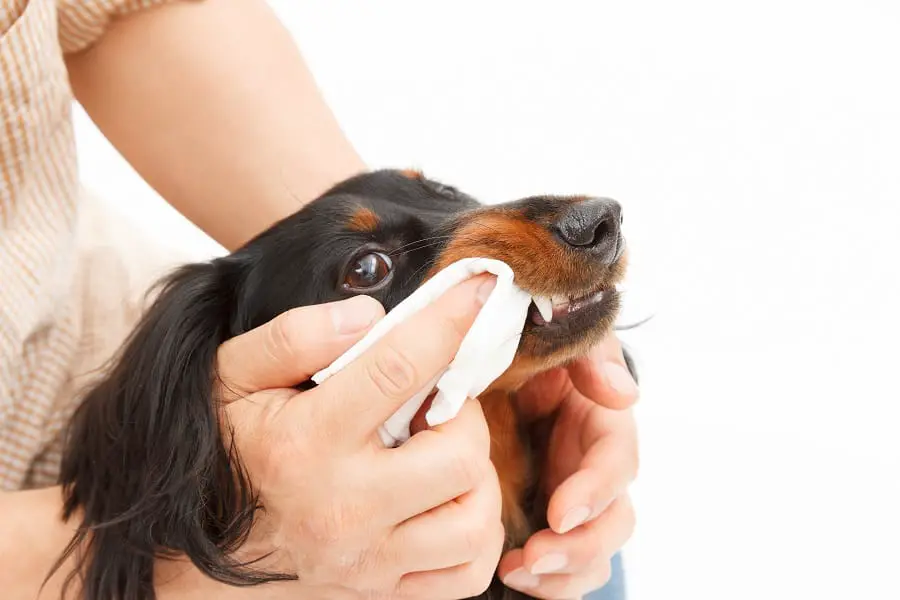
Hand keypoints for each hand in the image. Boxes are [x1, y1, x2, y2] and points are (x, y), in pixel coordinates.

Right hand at [207, 276, 503, 599]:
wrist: (183, 550)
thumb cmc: (219, 451)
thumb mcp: (230, 378)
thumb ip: (294, 338)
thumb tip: (369, 318)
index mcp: (304, 444)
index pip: (399, 369)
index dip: (449, 320)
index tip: (481, 287)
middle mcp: (342, 509)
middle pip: (460, 457)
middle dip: (466, 416)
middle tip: (439, 403)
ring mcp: (365, 561)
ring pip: (474, 522)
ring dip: (476, 477)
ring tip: (443, 452)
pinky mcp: (379, 593)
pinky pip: (466, 574)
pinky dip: (475, 534)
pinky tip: (448, 502)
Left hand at [498, 336, 638, 598]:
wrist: (457, 371)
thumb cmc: (508, 350)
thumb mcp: (544, 338)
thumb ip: (585, 355)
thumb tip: (624, 394)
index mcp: (594, 418)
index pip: (617, 459)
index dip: (597, 489)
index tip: (562, 512)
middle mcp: (587, 463)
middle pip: (613, 517)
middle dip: (581, 544)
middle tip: (536, 557)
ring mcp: (566, 496)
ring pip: (592, 550)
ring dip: (564, 570)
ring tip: (518, 572)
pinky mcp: (540, 520)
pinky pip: (561, 567)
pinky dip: (546, 581)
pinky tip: (511, 576)